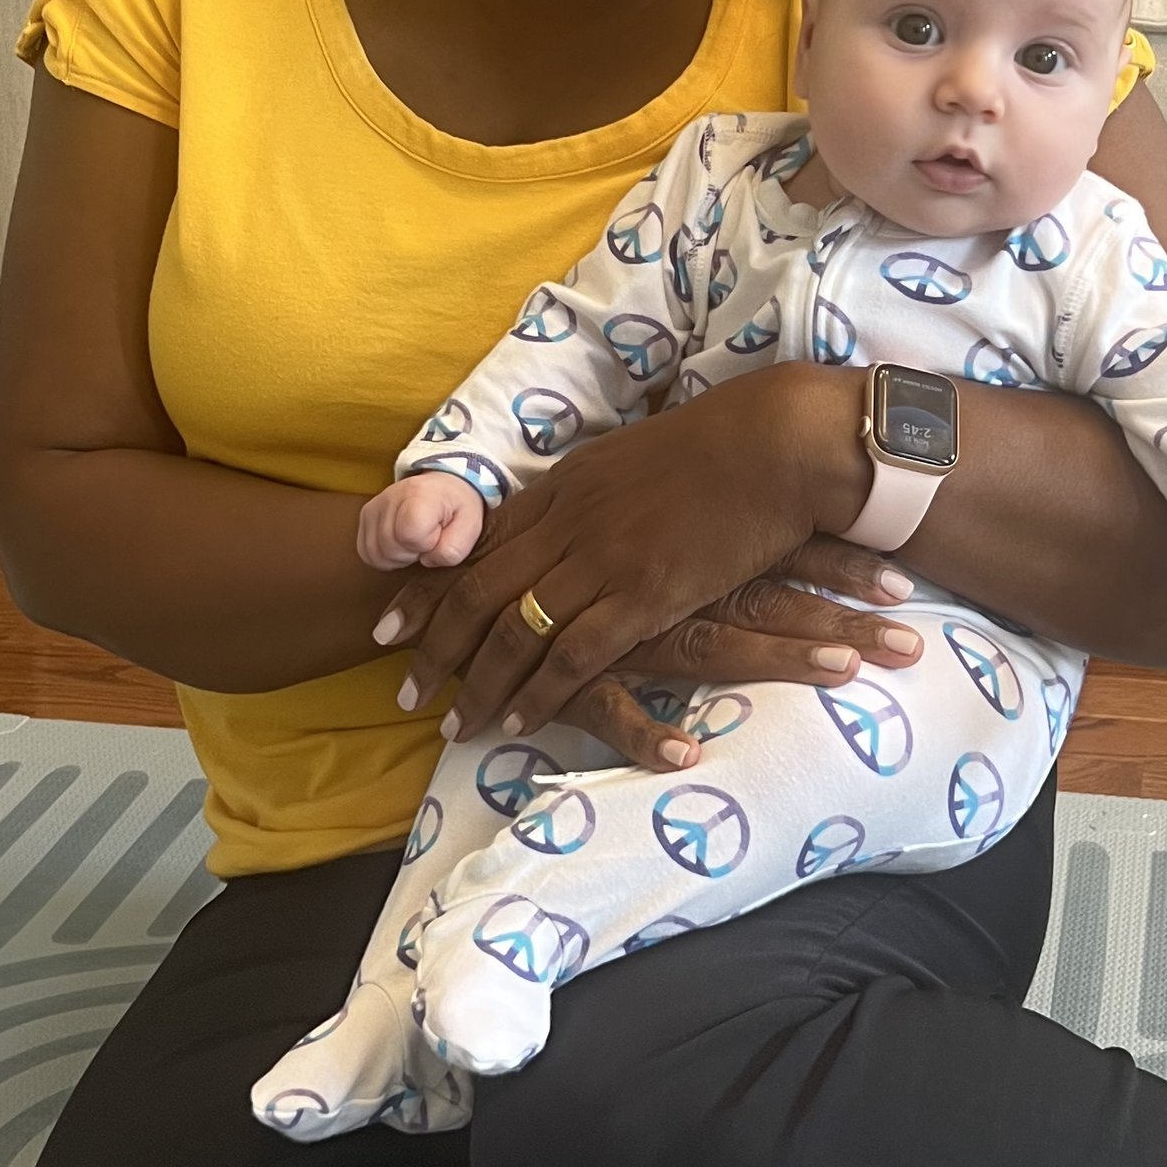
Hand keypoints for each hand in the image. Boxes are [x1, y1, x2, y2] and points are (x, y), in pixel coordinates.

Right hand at [358, 471, 486, 572]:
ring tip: (414, 541)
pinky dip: (383, 556)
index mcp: (419, 496)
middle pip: (390, 548)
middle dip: (412, 553)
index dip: (427, 545)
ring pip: (375, 553)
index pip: (408, 535)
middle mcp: (390, 497)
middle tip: (427, 538)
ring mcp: (374, 506)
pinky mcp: (365, 515)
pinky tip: (400, 544)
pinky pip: (365, 552)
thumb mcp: (471, 526)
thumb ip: (453, 549)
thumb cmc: (458, 506)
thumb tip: (426, 560)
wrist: (444, 486)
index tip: (437, 534)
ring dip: (397, 556)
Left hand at [371, 367, 926, 766]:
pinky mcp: (645, 594)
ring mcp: (602, 560)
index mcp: (561, 487)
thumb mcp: (630, 459)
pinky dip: (541, 693)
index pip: (473, 544)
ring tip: (452, 724)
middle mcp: (567, 523)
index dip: (425, 589)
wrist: (777, 442)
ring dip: (478, 684)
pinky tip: (521, 721)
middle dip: (433, 647)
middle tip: (403, 691)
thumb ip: (586, 495)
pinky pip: (576, 655)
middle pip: (477, 592)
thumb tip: (561, 515)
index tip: (389, 626)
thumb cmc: (720, 445)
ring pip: (515, 630)